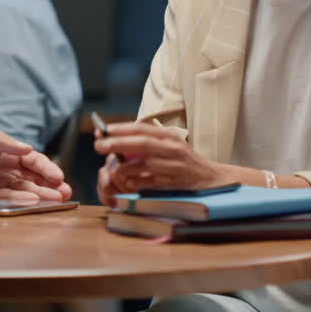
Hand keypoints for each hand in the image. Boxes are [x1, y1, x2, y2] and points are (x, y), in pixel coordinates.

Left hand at [0, 123, 71, 201]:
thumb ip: (2, 141)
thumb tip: (27, 148)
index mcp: (9, 151)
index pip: (33, 160)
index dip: (47, 168)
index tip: (58, 176)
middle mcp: (7, 167)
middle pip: (34, 178)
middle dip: (51, 186)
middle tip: (66, 193)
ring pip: (24, 191)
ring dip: (40, 196)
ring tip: (56, 201)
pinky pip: (6, 199)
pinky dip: (19, 202)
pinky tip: (32, 203)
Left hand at [94, 121, 225, 203]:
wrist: (211, 178)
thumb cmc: (184, 161)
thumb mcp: (168, 146)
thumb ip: (147, 142)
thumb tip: (117, 141)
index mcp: (168, 136)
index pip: (142, 128)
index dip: (122, 128)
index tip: (104, 129)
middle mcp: (173, 147)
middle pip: (142, 143)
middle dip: (118, 143)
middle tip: (99, 145)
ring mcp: (175, 165)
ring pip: (146, 163)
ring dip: (126, 166)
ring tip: (112, 168)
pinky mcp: (176, 182)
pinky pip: (153, 182)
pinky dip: (139, 182)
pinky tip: (127, 182)